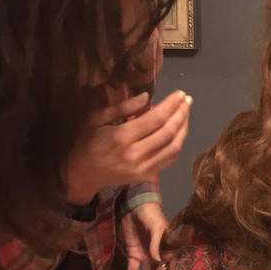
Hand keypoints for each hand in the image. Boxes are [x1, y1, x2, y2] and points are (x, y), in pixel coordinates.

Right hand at [65, 90, 190, 205]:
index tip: (180, 93)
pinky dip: (178, 144)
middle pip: (168, 132)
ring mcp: (143, 168)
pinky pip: (170, 159)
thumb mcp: (97, 118)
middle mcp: (136, 154)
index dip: (171, 105)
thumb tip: (147, 97)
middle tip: (187, 100)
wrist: (82, 174)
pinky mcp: (147, 176)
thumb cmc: (87, 142)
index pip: (156, 118)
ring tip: (186, 113)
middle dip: (182, 113)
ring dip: (184, 128)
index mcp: (122, 137)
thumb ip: (123, 107)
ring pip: (173, 147)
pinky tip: (180, 132)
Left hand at [121, 202, 169, 269]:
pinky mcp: (134, 254)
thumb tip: (159, 262)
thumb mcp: (157, 227)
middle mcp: (158, 255)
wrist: (134, 207)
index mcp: (168, 249)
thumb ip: (158, 244)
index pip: (171, 267)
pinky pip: (134, 268)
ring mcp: (146, 256)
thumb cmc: (151, 215)